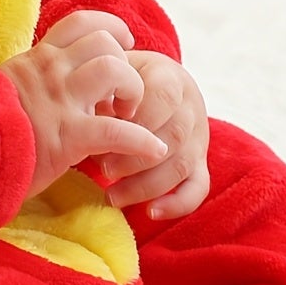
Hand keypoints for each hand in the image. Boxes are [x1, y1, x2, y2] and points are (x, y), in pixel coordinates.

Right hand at [0, 12, 169, 200]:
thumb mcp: (0, 89)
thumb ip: (25, 80)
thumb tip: (37, 84)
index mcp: (37, 60)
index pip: (81, 23)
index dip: (112, 28)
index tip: (124, 45)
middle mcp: (50, 73)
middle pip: (105, 42)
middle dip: (126, 65)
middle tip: (124, 96)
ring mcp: (60, 102)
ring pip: (114, 70)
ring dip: (133, 92)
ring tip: (130, 116)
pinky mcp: (66, 138)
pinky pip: (116, 131)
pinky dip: (142, 140)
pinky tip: (153, 150)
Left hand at [97, 51, 209, 220]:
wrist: (150, 83)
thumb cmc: (122, 79)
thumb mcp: (113, 72)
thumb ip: (103, 87)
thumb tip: (86, 110)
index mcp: (170, 78)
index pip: (164, 96)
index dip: (138, 117)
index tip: (106, 127)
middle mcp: (190, 107)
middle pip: (173, 135)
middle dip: (136, 157)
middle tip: (104, 168)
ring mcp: (198, 138)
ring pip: (182, 165)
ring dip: (146, 185)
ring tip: (113, 196)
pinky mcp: (199, 163)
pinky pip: (198, 188)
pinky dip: (177, 204)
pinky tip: (150, 212)